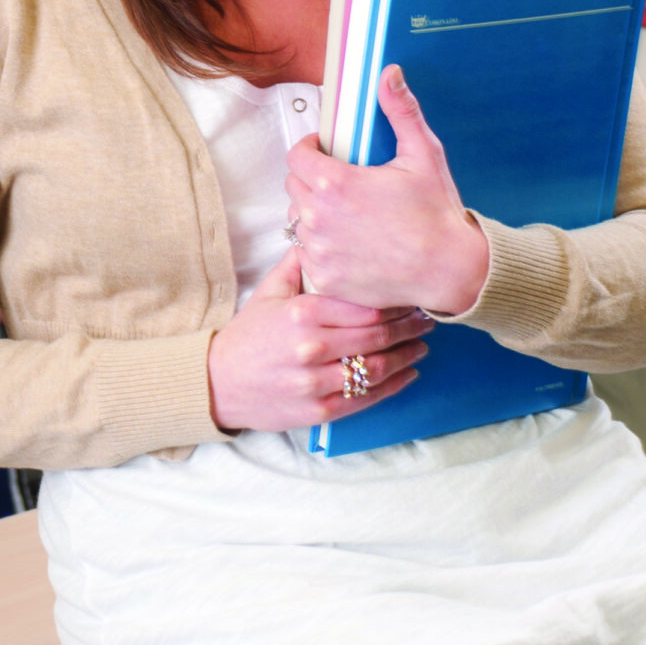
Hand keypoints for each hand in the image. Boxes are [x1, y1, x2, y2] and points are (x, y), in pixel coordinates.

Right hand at [205, 246, 430, 434]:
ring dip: (407, 356)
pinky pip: (366, 397)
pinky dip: (394, 386)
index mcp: (302, 313)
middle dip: (409, 326)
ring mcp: (315, 382)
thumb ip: (300, 264)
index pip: (365, 305)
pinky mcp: (319, 410)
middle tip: (427, 319)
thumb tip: (324, 234)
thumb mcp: (269, 292)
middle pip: (377, 334)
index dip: (396, 301)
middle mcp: (311, 347)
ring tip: (422, 345)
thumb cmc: (247, 335)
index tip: (411, 294)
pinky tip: (409, 373)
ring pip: (376, 367)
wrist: (218, 383)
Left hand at [284, 65, 489, 316]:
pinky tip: (349, 243)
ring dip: (313, 212)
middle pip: (293, 186)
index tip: (324, 151)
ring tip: (345, 213)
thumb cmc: (437, 214)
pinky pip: (306, 254)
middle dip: (312, 178)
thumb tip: (389, 73)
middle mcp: (319, 218)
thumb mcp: (423, 154)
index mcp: (335, 184)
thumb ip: (401, 111)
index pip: (296, 156)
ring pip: (297, 221)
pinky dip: (321, 247)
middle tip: (340, 182)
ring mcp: (319, 251)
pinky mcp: (324, 278)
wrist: (450, 271)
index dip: (309, 148)